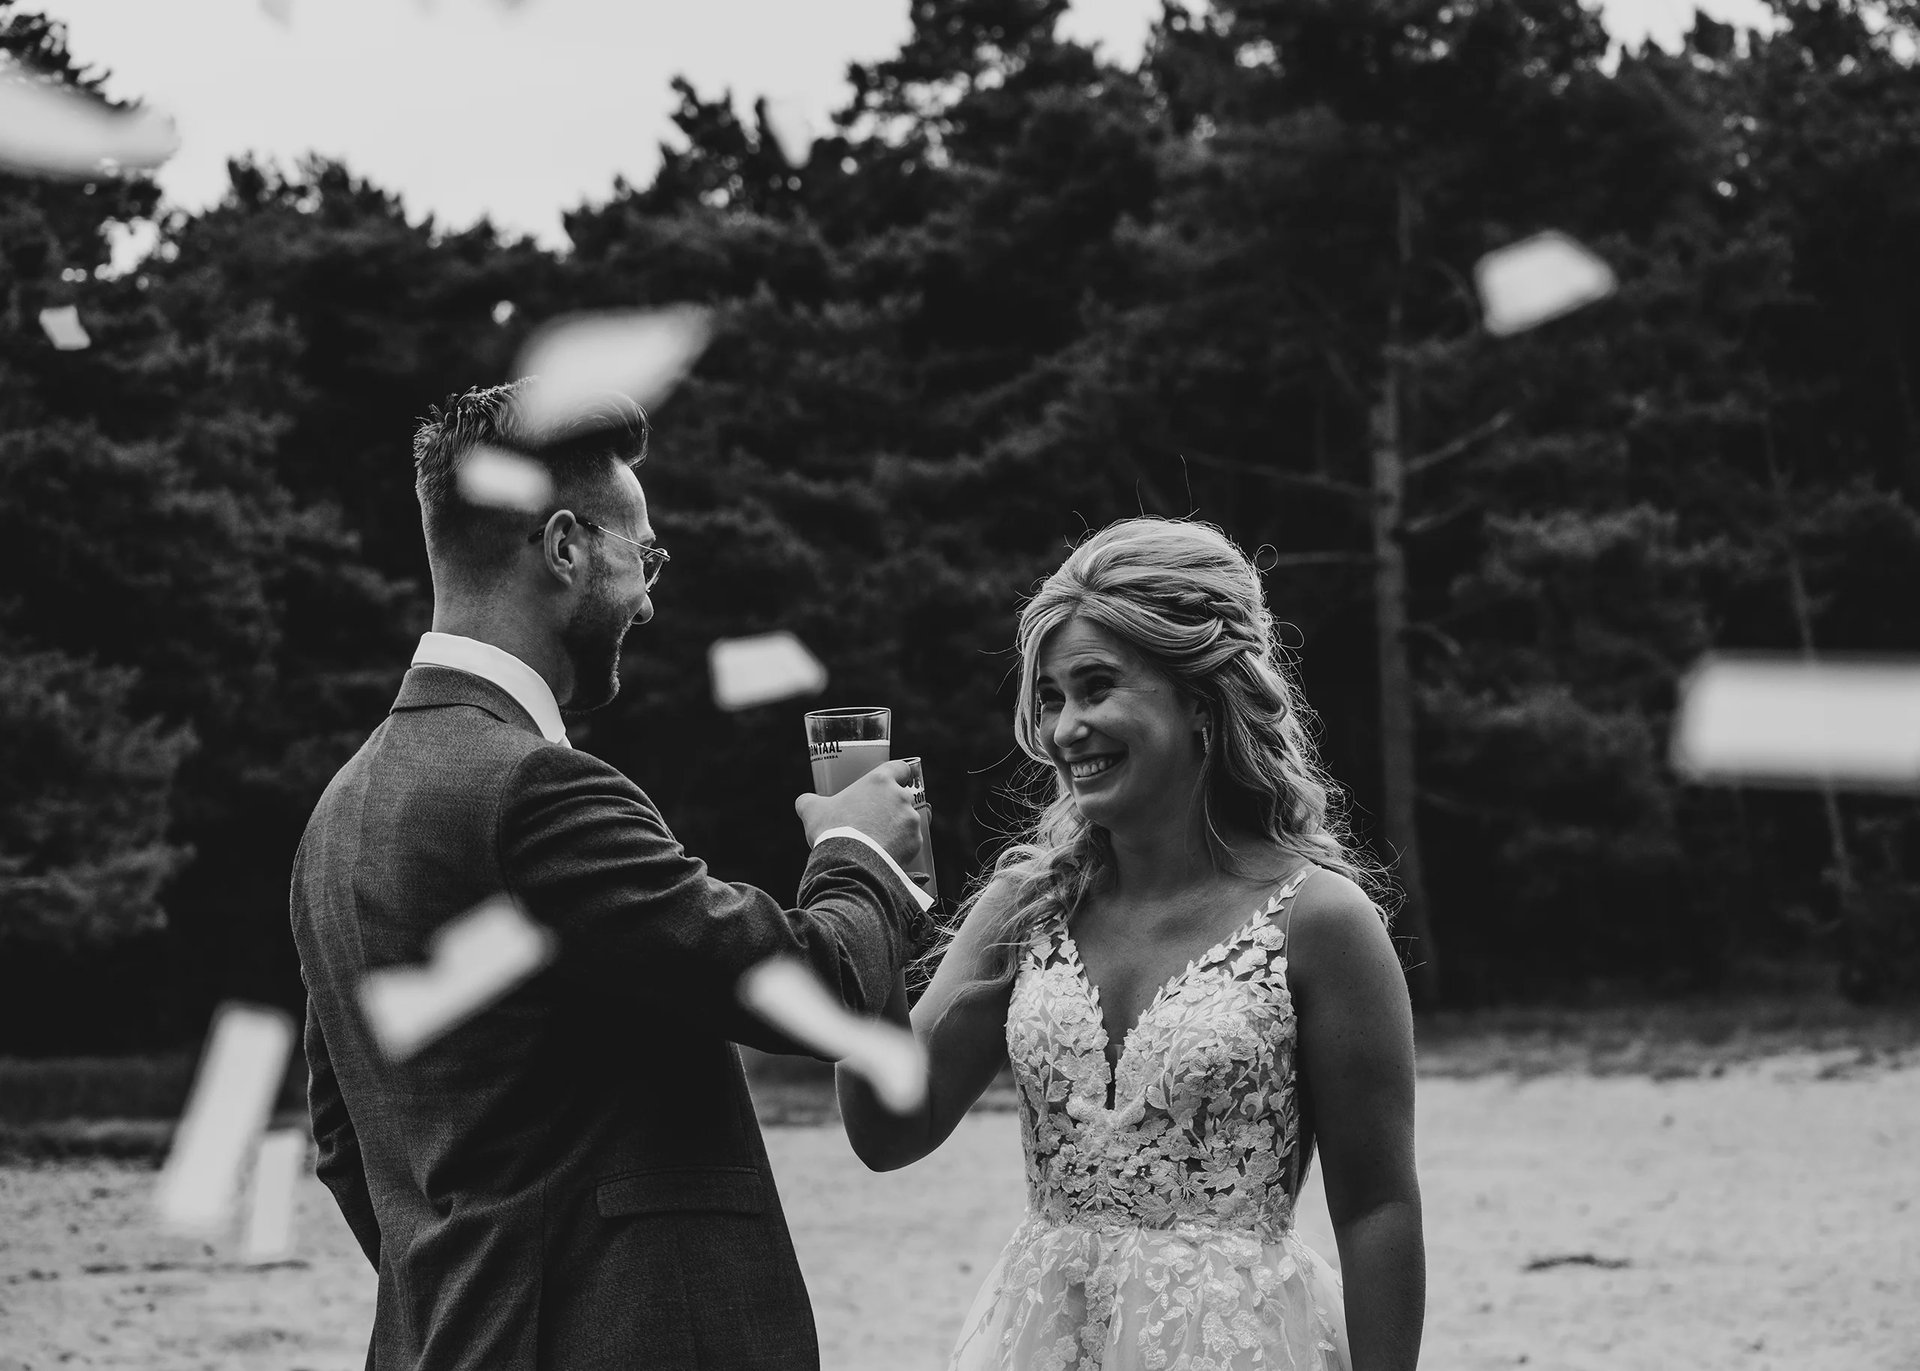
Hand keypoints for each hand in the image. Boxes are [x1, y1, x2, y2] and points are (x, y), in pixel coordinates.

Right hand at [796, 761, 921, 866]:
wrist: (850, 863)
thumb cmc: (832, 830)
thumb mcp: (812, 811)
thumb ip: (809, 801)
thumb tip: (804, 801)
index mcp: (880, 781)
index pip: (900, 768)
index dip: (896, 775)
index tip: (888, 785)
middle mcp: (901, 796)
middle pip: (904, 796)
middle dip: (893, 806)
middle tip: (875, 819)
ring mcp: (911, 820)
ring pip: (908, 820)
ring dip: (898, 828)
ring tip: (879, 841)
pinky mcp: (916, 842)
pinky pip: (911, 842)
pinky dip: (902, 847)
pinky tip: (886, 855)